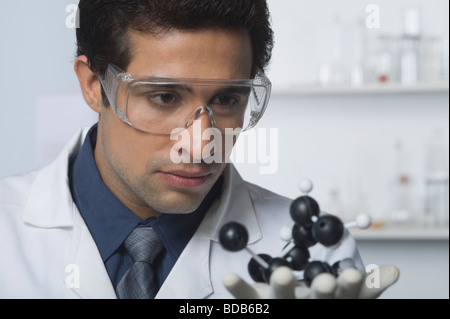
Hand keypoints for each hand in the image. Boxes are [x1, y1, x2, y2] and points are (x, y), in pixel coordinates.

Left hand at [223, 264, 399, 298]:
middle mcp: (307, 307)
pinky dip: (236, 289)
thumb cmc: (319, 305)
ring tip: (280, 275)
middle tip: (324, 282)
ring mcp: (280, 307)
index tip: (354, 274)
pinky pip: (245, 298)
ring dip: (281, 289)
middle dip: (320, 292)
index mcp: (331, 303)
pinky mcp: (257, 306)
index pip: (348, 297)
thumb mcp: (347, 300)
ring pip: (281, 301)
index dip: (354, 288)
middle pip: (316, 301)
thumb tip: (395, 271)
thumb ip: (368, 287)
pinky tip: (226, 276)